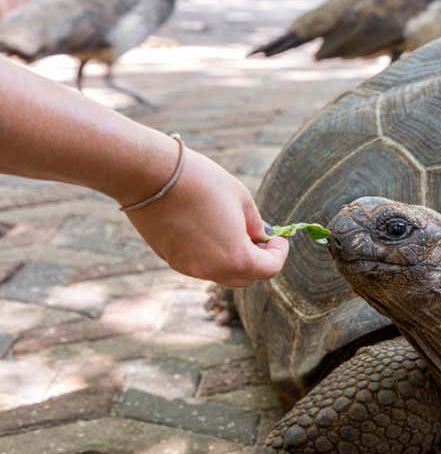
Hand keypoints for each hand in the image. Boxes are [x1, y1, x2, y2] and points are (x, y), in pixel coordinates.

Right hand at [124, 149, 288, 286]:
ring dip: (234, 258)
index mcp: (237, 259)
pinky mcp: (171, 260)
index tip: (278, 238)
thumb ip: (256, 225)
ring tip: (232, 229)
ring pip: (222, 273)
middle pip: (246, 277)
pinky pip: (201, 265)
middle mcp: (212, 271)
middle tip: (259, 237)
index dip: (278, 253)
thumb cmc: (202, 182)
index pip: (269, 269)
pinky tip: (207, 229)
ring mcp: (189, 268)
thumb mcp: (241, 199)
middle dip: (258, 260)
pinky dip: (212, 255)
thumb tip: (261, 237)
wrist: (150, 176)